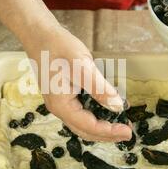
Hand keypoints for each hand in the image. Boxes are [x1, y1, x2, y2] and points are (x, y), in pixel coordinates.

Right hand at [22, 24, 131, 141]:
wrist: (39, 34)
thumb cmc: (58, 47)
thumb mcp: (82, 66)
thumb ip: (100, 88)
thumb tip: (117, 106)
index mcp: (61, 105)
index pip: (89, 126)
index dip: (110, 131)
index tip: (128, 131)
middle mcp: (58, 108)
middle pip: (85, 130)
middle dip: (107, 134)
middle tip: (127, 132)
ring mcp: (59, 103)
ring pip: (82, 123)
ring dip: (101, 127)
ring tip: (120, 124)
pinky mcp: (62, 96)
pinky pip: (80, 113)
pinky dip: (95, 115)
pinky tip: (107, 109)